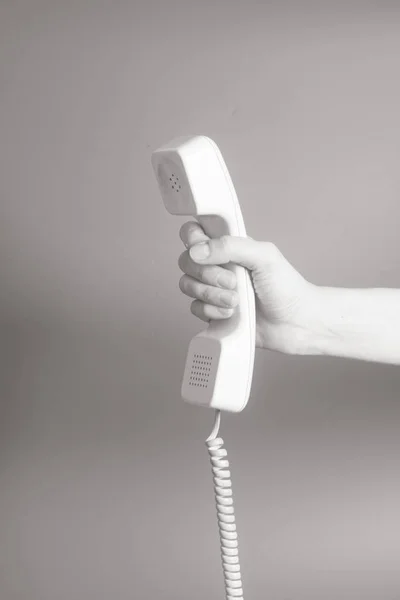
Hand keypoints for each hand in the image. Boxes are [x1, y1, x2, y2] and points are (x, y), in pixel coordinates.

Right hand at [177, 221, 316, 353]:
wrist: (296, 323)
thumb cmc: (287, 288)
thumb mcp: (264, 257)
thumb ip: (231, 246)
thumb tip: (197, 250)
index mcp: (229, 247)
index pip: (194, 233)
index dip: (193, 240)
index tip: (205, 250)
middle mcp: (218, 266)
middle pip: (186, 261)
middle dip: (207, 274)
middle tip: (233, 281)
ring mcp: (214, 289)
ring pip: (188, 285)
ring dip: (211, 294)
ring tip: (236, 301)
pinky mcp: (213, 312)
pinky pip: (195, 308)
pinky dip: (212, 311)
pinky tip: (231, 313)